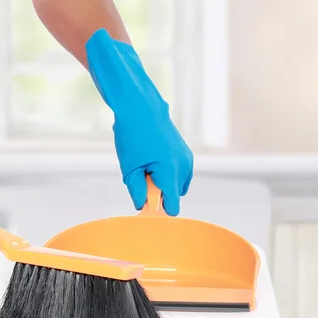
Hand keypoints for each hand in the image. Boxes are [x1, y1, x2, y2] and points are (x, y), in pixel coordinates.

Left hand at [86, 29, 192, 214]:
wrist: (141, 107)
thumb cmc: (133, 135)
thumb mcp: (130, 168)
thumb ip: (138, 191)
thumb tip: (143, 207)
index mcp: (171, 171)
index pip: (172, 206)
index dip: (158, 210)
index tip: (145, 206)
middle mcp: (184, 166)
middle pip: (174, 196)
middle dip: (159, 194)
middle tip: (141, 177)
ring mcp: (187, 158)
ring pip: (177, 185)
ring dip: (163, 183)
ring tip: (146, 165)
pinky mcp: (186, 153)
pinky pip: (179, 175)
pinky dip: (167, 174)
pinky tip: (153, 160)